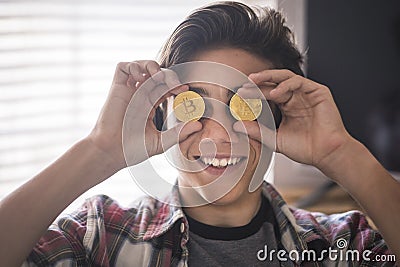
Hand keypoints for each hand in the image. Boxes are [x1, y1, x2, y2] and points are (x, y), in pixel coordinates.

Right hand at [88, 60, 201, 169]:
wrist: (112, 152)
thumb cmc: (132, 150)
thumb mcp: (161, 142)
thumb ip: (180, 133)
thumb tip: (199, 126)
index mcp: (149, 105)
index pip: (166, 88)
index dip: (176, 85)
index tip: (185, 89)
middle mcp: (139, 95)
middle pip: (156, 74)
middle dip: (168, 75)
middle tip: (175, 84)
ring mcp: (128, 91)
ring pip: (141, 66)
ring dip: (153, 66)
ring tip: (158, 77)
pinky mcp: (117, 88)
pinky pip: (123, 67)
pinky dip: (135, 66)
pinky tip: (141, 79)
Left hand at [234, 69, 352, 171]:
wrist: (325, 154)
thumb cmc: (305, 148)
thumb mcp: (275, 139)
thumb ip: (256, 131)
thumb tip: (236, 125)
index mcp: (286, 106)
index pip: (267, 94)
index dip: (253, 94)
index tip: (238, 97)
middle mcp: (295, 97)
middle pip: (273, 83)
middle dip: (257, 83)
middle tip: (243, 86)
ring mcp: (306, 93)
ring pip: (285, 77)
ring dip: (268, 78)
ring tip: (254, 82)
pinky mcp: (318, 92)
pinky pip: (299, 82)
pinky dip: (285, 85)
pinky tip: (275, 93)